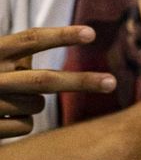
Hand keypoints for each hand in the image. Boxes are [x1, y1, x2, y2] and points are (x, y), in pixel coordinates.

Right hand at [0, 27, 115, 138]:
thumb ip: (17, 53)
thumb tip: (68, 42)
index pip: (29, 40)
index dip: (61, 36)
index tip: (92, 33)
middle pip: (42, 81)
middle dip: (79, 82)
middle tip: (111, 82)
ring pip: (35, 106)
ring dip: (31, 104)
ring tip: (6, 101)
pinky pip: (24, 126)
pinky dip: (18, 123)